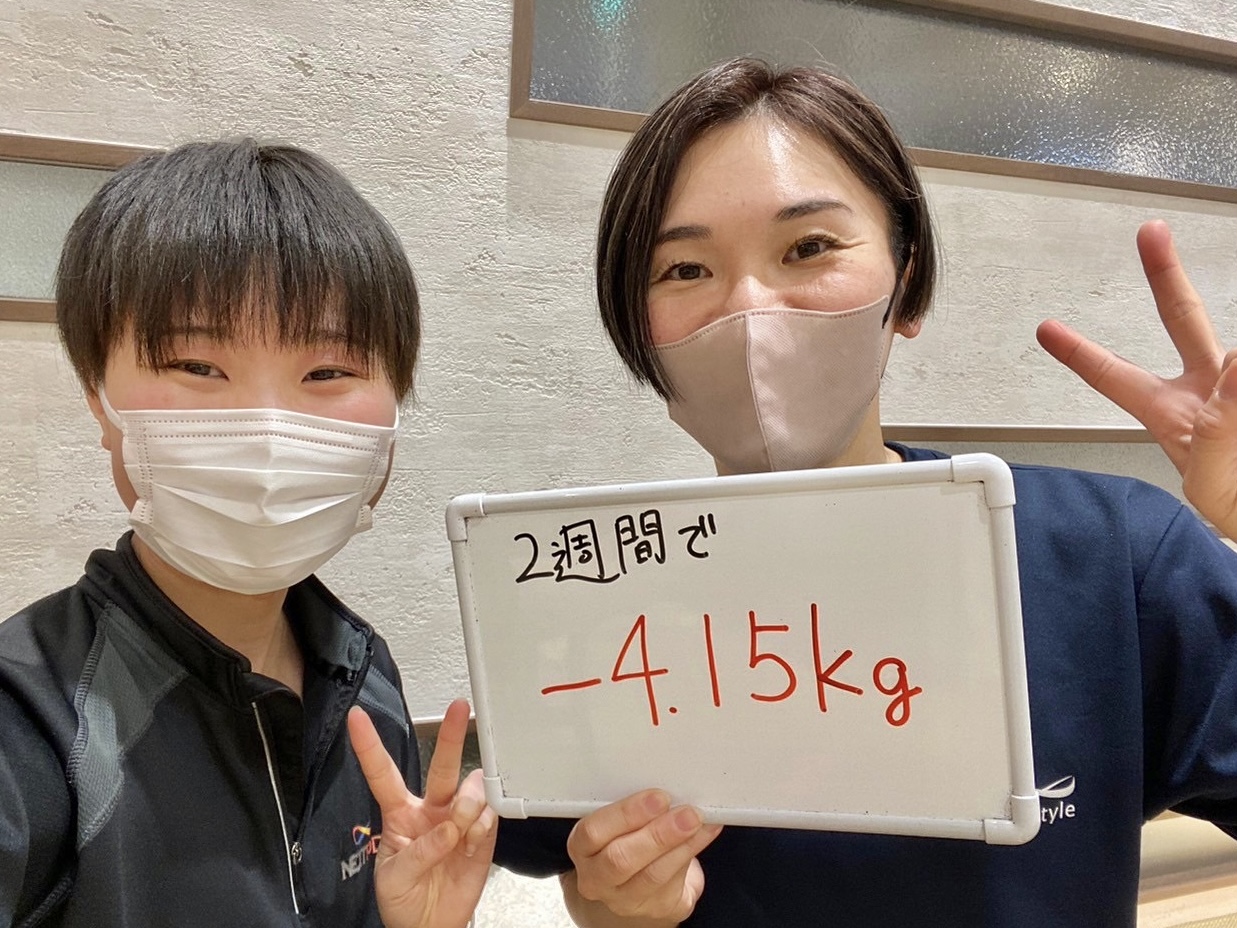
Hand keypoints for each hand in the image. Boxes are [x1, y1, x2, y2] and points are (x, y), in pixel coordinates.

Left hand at [348, 698, 496, 927]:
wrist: (431, 926)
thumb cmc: (403, 898)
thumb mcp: (394, 877)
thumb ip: (419, 852)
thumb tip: (449, 830)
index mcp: (399, 813)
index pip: (383, 774)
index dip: (369, 746)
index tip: (357, 718)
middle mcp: (431, 809)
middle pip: (441, 766)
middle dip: (450, 735)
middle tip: (458, 708)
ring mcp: (458, 820)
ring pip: (470, 790)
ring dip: (468, 805)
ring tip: (462, 829)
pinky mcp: (482, 836)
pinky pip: (490, 817)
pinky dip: (483, 828)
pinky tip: (472, 843)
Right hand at [564, 788, 722, 923]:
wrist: (640, 883)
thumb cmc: (628, 838)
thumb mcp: (619, 820)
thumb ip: (633, 807)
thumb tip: (666, 783)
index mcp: (582, 847)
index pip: (593, 832)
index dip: (626, 814)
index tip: (658, 797)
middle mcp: (597, 878)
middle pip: (621, 859)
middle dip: (658, 834)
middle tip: (686, 813)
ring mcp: (625, 900)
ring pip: (652, 876)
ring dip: (681, 845)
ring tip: (698, 821)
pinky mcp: (655, 909)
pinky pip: (676, 884)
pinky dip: (694, 852)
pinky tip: (706, 833)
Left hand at [1036, 219, 1236, 533]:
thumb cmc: (1236, 510)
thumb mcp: (1213, 488)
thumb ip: (1219, 429)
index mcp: (1172, 417)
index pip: (1116, 378)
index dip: (1080, 353)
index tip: (1045, 328)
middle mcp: (1208, 392)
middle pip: (1182, 318)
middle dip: (1165, 275)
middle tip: (1149, 233)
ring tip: (1230, 433)